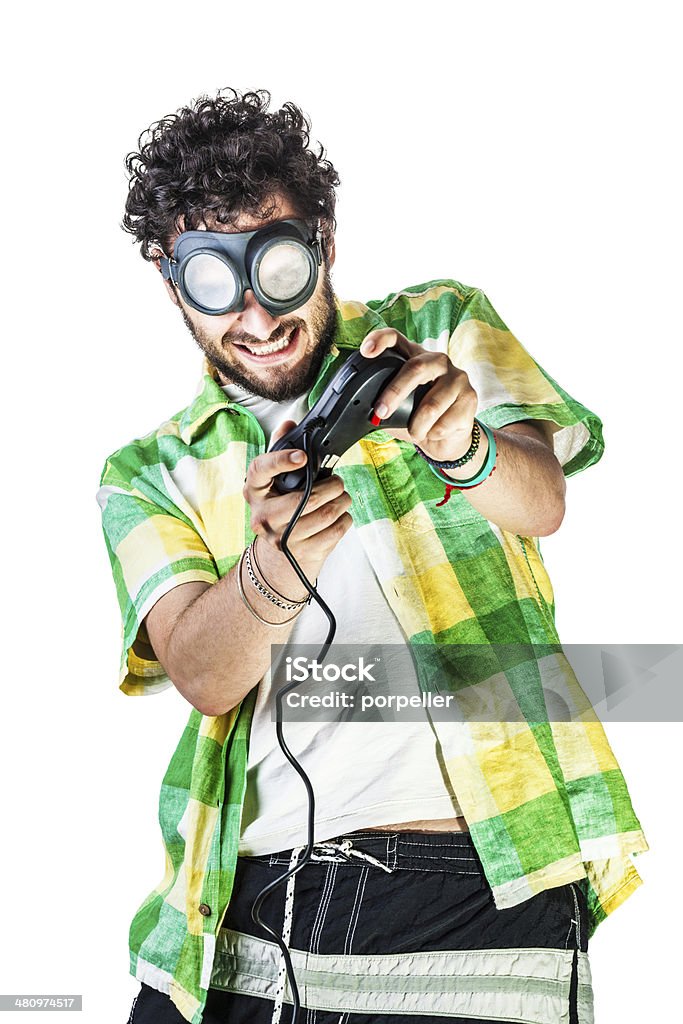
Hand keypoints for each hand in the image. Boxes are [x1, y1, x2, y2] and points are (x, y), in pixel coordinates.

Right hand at [242, 420, 353, 588]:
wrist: (278, 558)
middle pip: (306, 498)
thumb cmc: (280, 509)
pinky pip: (335, 531)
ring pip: (326, 514)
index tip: (303, 456)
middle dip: (332, 486)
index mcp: (254, 492)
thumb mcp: (274, 481)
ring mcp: (282, 538)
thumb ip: (281, 450)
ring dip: (342, 501)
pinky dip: (344, 519)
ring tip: (341, 496)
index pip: (260, 470)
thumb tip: (290, 423)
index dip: (281, 460)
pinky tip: (339, 515)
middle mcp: (263, 516)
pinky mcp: (302, 554)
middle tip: (338, 482)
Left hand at [361, 329, 478, 463]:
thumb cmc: (419, 419)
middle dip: (395, 392)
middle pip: (415, 367)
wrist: (448, 439)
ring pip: (431, 404)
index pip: (397, 338)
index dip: (380, 340)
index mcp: (414, 357)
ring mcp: (457, 377)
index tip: (366, 351)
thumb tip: (357, 412)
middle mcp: (437, 361)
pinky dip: (433, 434)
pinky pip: (445, 421)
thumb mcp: (397, 409)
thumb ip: (381, 403)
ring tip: (414, 433)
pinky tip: (434, 433)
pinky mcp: (470, 397)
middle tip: (381, 412)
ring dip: (417, 426)